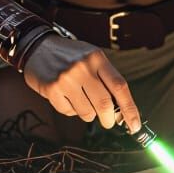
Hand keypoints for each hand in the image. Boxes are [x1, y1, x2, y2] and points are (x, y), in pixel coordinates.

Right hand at [22, 34, 141, 132]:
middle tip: (108, 122)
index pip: (120, 87)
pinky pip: (68, 112)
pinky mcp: (51, 89)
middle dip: (109, 119)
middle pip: (104, 104)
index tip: (135, 126)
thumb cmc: (71, 56)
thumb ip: (106, 80)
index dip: (130, 109)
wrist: (38, 47)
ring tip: (81, 100)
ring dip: (88, 114)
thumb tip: (121, 110)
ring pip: (87, 112)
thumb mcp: (92, 58)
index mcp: (97, 58)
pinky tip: (66, 97)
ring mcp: (66, 79)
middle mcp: (83, 67)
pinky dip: (71, 110)